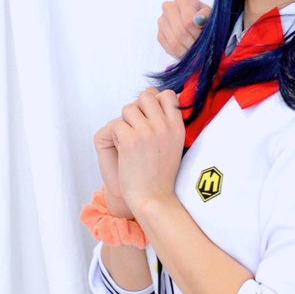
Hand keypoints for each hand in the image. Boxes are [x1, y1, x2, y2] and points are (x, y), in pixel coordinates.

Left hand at [97, 88, 185, 218]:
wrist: (153, 198)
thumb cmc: (161, 176)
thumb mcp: (174, 145)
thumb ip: (168, 123)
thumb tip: (158, 98)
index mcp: (177, 127)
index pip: (168, 95)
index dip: (155, 100)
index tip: (149, 115)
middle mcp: (164, 127)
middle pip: (145, 96)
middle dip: (137, 109)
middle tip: (136, 129)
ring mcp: (147, 133)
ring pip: (127, 109)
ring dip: (124, 123)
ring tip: (130, 143)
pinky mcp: (130, 141)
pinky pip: (116, 125)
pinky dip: (116, 138)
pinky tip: (124, 153)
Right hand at [158, 0, 210, 57]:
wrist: (199, 24)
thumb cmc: (206, 19)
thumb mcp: (211, 15)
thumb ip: (206, 15)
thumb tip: (198, 19)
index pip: (188, 21)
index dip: (197, 33)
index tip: (204, 36)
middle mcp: (169, 7)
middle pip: (180, 32)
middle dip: (193, 43)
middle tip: (201, 46)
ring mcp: (162, 21)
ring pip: (174, 42)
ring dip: (187, 50)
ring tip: (196, 49)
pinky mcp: (160, 34)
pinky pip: (169, 48)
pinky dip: (180, 53)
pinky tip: (188, 50)